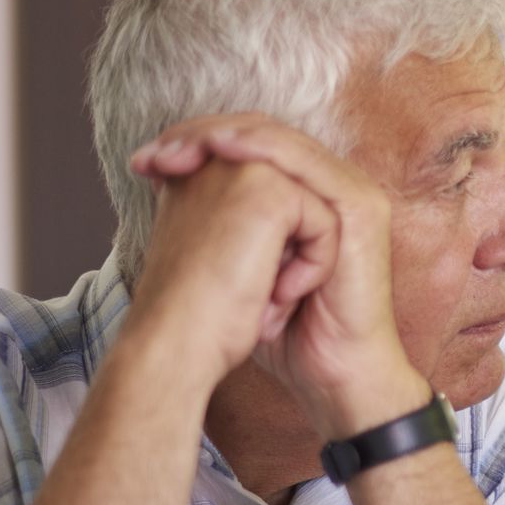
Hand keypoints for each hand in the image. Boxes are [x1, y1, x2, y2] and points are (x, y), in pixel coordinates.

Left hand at [131, 114, 428, 437]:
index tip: (144, 164)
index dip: (195, 144)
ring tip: (178, 152)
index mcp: (308, 198)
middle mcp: (330, 189)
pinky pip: (305, 163)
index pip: (249, 147)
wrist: (330, 372)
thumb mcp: (240, 268)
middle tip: (153, 155)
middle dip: (200, 136)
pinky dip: (260, 152)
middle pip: (260, 133)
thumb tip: (164, 187)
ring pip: (279, 139)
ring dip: (223, 138)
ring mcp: (350, 195)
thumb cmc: (289, 333)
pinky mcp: (360, 209)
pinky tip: (222, 152)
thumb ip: (219, 226)